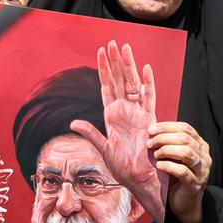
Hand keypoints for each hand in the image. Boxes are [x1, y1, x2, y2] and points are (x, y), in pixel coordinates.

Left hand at [70, 41, 163, 222]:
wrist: (141, 180)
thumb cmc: (123, 169)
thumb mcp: (103, 150)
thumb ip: (91, 133)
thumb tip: (73, 121)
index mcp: (113, 116)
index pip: (107, 87)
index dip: (104, 70)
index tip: (101, 52)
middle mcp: (125, 111)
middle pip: (120, 80)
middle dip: (115, 61)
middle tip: (112, 42)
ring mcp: (138, 114)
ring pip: (132, 84)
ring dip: (128, 66)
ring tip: (124, 48)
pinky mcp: (149, 120)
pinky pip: (149, 98)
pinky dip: (148, 84)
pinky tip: (145, 69)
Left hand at [147, 120, 211, 222]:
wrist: (186, 206)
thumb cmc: (178, 179)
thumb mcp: (176, 159)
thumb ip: (171, 145)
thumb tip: (152, 132)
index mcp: (201, 146)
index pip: (186, 129)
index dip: (168, 127)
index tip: (151, 129)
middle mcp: (204, 157)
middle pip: (185, 139)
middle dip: (164, 138)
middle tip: (150, 143)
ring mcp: (201, 171)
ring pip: (186, 153)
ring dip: (167, 150)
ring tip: (155, 155)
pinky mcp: (194, 185)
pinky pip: (183, 171)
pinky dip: (169, 166)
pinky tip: (159, 166)